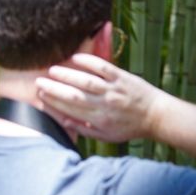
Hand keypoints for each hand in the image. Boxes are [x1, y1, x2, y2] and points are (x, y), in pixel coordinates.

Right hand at [35, 53, 160, 142]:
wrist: (157, 116)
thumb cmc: (130, 127)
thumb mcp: (107, 136)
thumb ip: (85, 129)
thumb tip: (64, 122)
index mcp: (100, 120)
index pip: (71, 109)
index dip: (54, 102)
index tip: (40, 96)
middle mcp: (105, 104)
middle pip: (74, 95)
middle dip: (54, 89)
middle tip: (39, 82)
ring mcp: (114, 90)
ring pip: (86, 81)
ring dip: (67, 75)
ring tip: (52, 70)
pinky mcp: (123, 77)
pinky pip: (104, 67)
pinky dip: (89, 61)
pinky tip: (75, 58)